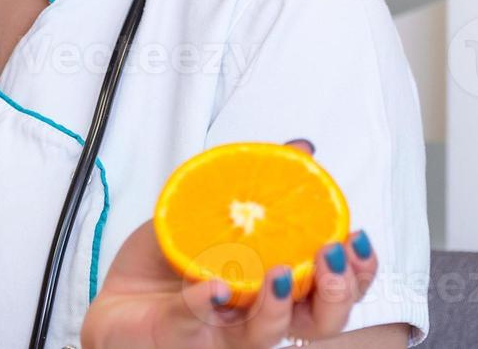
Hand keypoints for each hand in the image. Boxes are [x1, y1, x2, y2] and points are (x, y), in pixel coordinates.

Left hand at [80, 140, 379, 348]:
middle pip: (321, 322)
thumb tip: (302, 147)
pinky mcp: (185, 336)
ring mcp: (225, 332)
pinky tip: (212, 287)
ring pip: (269, 333)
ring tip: (279, 272)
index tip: (359, 237)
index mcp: (276, 287)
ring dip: (280, 303)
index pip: (336, 290)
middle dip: (337, 291)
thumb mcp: (214, 210)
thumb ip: (258, 182)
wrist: (117, 301)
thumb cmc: (170, 263)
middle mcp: (260, 316)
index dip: (361, 272)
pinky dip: (206, 301)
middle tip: (331, 255)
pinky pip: (198, 320)